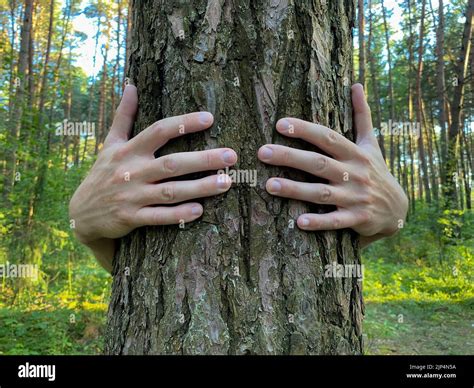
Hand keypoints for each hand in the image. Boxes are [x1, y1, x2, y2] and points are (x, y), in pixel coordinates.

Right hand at [69, 85, 236, 270]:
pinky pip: (158, 217)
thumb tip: (131, 85)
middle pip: (171, 163)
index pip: (159, 131)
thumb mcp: (109, 144)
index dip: (183, 123)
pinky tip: (200, 210)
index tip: (210, 118)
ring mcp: (132, 196)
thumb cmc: (103, 173)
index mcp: (128, 150)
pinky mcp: (131, 218)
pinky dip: (178, 215)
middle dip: (202, 159)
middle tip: (231, 155)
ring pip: (170, 191)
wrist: (81, 213)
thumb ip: (123, 116)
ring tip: (227, 182)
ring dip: (199, 188)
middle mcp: (131, 171)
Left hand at [257, 84, 407, 246]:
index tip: (280, 123)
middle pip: (318, 163)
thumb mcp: (371, 143)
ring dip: (295, 190)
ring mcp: (355, 197)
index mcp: (355, 154)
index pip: (327, 137)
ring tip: (269, 185)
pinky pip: (335, 221)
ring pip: (321, 192)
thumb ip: (362, 115)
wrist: (398, 209)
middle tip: (262, 152)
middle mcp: (354, 174)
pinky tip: (299, 222)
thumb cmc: (376, 171)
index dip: (305, 129)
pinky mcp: (356, 219)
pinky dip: (319, 222)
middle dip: (290, 157)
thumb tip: (357, 84)